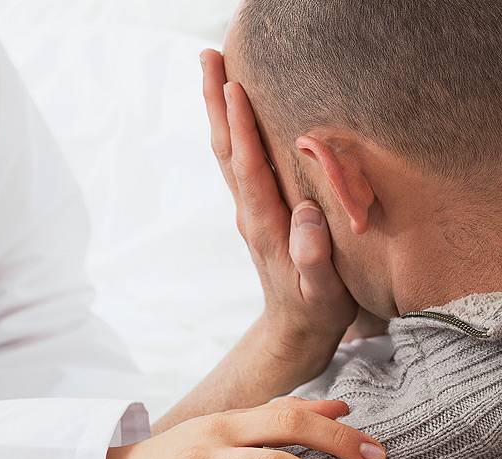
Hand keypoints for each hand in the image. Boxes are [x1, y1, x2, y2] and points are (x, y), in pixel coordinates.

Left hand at [201, 49, 356, 380]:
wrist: (293, 328)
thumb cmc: (315, 308)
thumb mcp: (323, 292)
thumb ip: (314, 259)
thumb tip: (305, 217)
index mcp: (264, 224)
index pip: (248, 167)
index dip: (241, 127)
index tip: (234, 87)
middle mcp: (249, 211)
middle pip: (226, 149)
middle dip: (216, 103)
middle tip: (208, 58)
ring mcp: (249, 209)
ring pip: (228, 152)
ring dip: (218, 111)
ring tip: (214, 70)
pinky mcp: (255, 210)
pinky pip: (238, 163)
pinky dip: (233, 131)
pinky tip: (234, 112)